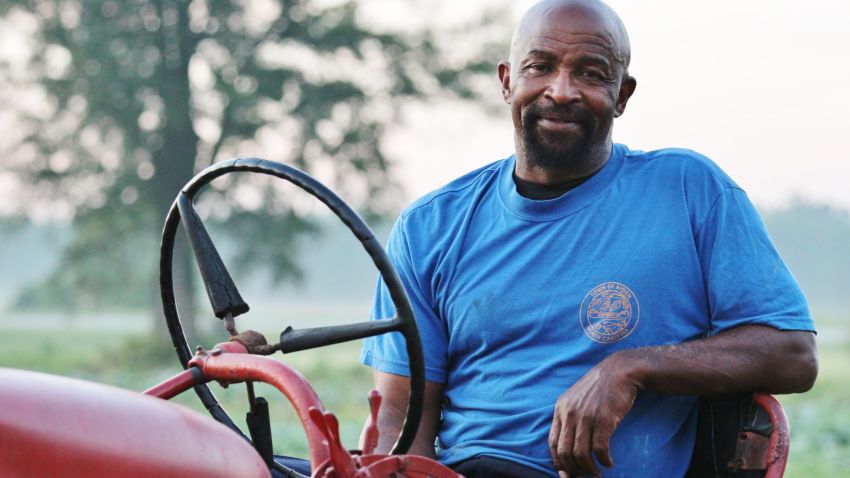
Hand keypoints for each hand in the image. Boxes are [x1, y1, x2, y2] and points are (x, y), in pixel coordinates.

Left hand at [548, 355, 639, 476]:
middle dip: (573, 470)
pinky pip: (599, 449)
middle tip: (583, 477)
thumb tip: (567, 442)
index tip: (566, 474)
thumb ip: (569, 416)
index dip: (558, 462)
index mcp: (560, 409)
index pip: (552, 443)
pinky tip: (609, 463)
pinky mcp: (604, 419)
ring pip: (581, 454)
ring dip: (588, 470)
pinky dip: (603, 461)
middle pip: (565, 452)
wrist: (620, 371)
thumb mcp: (576, 398)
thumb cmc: (600, 387)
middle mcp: (570, 413)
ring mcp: (586, 416)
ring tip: (596, 474)